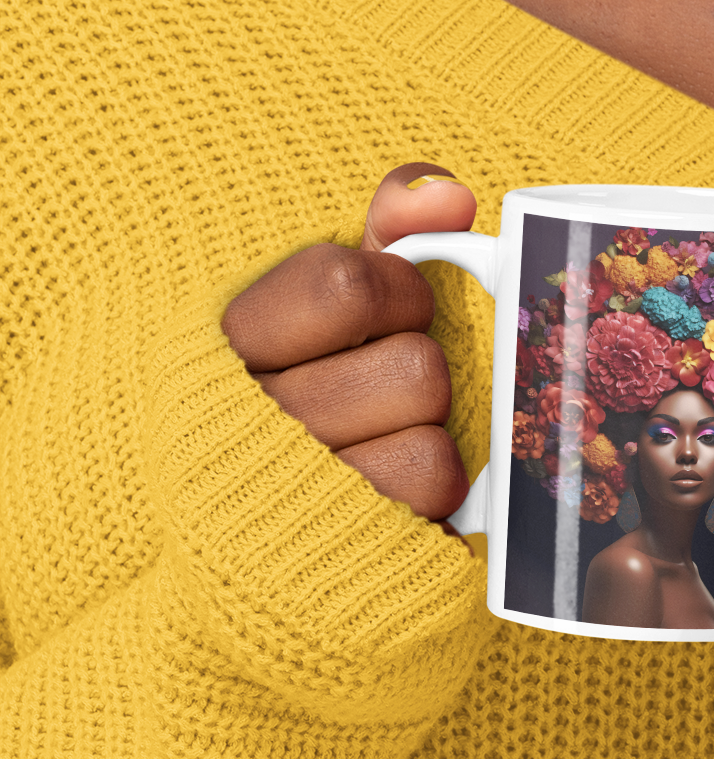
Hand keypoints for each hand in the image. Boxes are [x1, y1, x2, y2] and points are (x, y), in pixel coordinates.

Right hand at [221, 163, 476, 522]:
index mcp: (222, 347)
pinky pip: (432, 504)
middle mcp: (239, 430)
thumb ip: (386, 229)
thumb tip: (446, 199)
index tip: (386, 309)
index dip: (399, 291)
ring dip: (425, 435)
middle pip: (413, 371)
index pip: (346, 286)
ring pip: (431, 442)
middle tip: (380, 387)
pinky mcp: (335, 560)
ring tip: (381, 440)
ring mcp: (284, 506)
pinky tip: (391, 491)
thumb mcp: (323, 295)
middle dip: (417, 370)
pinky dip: (431, 493)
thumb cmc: (306, 383)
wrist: (256, 536)